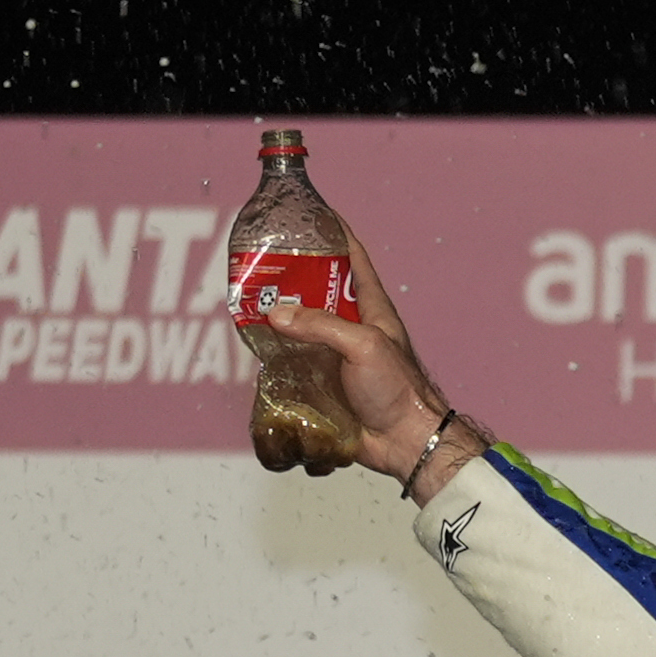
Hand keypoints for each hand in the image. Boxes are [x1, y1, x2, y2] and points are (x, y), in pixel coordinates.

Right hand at [263, 230, 490, 500]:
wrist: (405, 443)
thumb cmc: (397, 390)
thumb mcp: (363, 345)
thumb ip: (320, 325)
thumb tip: (276, 314)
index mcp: (372, 309)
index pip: (354, 258)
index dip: (334, 232)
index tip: (311, 213)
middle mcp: (354, 328)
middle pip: (319, 290)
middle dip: (293, 275)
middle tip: (262, 262)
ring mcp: (339, 356)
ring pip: (303, 327)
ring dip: (280, 317)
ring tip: (250, 302)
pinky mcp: (326, 384)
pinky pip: (296, 362)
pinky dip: (278, 355)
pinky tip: (257, 348)